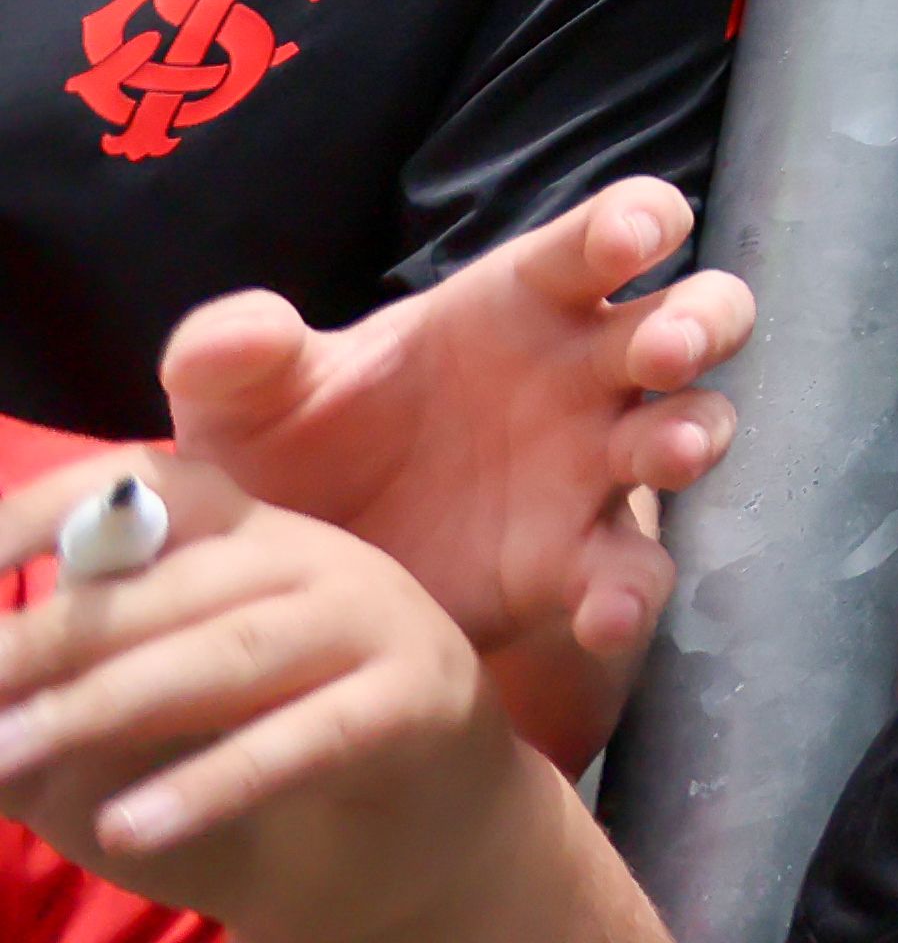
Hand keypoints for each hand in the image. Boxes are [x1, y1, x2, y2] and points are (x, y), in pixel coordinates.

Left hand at [0, 466, 565, 933]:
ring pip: (231, 651)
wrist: (411, 845)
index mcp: (237, 538)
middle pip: (171, 582)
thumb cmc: (236, 777)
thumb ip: (40, 714)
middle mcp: (308, 555)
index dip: (46, 513)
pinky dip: (213, 783)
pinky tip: (130, 830)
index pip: (144, 491)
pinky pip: (307, 738)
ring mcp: (373, 619)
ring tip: (10, 756)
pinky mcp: (419, 699)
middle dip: (50, 640)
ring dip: (107, 705)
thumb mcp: (117, 746)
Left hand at [155, 174, 741, 742]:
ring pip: (694, 426)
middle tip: (665, 350)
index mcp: (522, 302)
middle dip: (701, 321)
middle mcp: (583, 373)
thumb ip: (232, 355)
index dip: (636, 222)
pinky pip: (635, 570)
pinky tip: (605, 613)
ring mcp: (595, 467)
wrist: (292, 584)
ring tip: (660, 457)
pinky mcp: (579, 562)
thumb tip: (240, 334)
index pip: (608, 236)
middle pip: (697, 315)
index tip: (627, 241)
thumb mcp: (243, 402)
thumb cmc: (294, 453)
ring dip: (693, 434)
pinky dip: (633, 590)